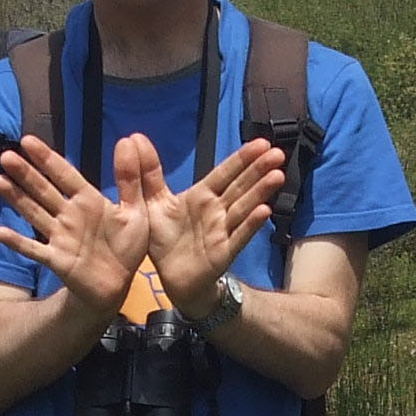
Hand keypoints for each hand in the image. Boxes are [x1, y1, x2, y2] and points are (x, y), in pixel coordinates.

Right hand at [0, 135, 145, 315]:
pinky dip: (18, 242)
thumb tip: (128, 140)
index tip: (27, 141)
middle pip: (43, 190)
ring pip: (34, 213)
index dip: (47, 159)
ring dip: (16, 198)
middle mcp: (69, 215)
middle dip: (25, 173)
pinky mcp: (56, 259)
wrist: (119, 284)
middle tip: (6, 156)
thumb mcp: (136, 210)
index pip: (64, 175)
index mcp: (88, 200)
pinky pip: (34, 249)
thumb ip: (130, 179)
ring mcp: (60, 236)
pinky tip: (0, 232)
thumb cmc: (126, 246)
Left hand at [133, 134, 284, 312]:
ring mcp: (223, 231)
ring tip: (277, 176)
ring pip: (244, 207)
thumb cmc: (166, 239)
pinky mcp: (223, 252)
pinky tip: (264, 212)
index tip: (261, 143)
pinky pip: (238, 237)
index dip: (242, 159)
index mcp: (201, 196)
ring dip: (260, 192)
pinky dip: (251, 225)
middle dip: (258, 170)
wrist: (172, 278)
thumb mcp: (153, 202)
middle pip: (240, 187)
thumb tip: (136, 138)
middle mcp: (216, 210)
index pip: (224, 173)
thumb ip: (148, 173)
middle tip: (278, 153)